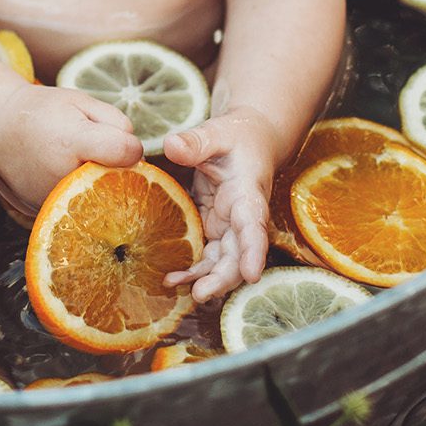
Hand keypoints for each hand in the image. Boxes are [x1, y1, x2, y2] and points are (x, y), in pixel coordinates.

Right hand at [0, 83, 143, 211]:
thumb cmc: (46, 112)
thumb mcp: (81, 101)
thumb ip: (115, 122)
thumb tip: (136, 155)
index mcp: (71, 142)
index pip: (125, 151)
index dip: (130, 146)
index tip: (119, 141)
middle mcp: (62, 178)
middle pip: (118, 183)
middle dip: (119, 170)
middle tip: (98, 154)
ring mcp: (53, 202)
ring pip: (103, 202)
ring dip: (105, 188)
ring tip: (82, 166)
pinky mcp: (48, 216)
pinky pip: (84, 212)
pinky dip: (89, 200)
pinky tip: (75, 181)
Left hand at [161, 106, 282, 302]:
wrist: (250, 140)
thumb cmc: (237, 136)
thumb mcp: (216, 132)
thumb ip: (196, 141)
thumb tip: (171, 146)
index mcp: (248, 193)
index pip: (255, 225)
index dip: (254, 251)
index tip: (252, 275)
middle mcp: (242, 217)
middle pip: (238, 255)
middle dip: (223, 278)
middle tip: (200, 294)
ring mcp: (228, 226)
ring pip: (222, 261)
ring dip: (203, 278)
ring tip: (173, 286)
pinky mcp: (214, 228)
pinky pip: (206, 255)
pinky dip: (192, 269)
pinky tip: (171, 278)